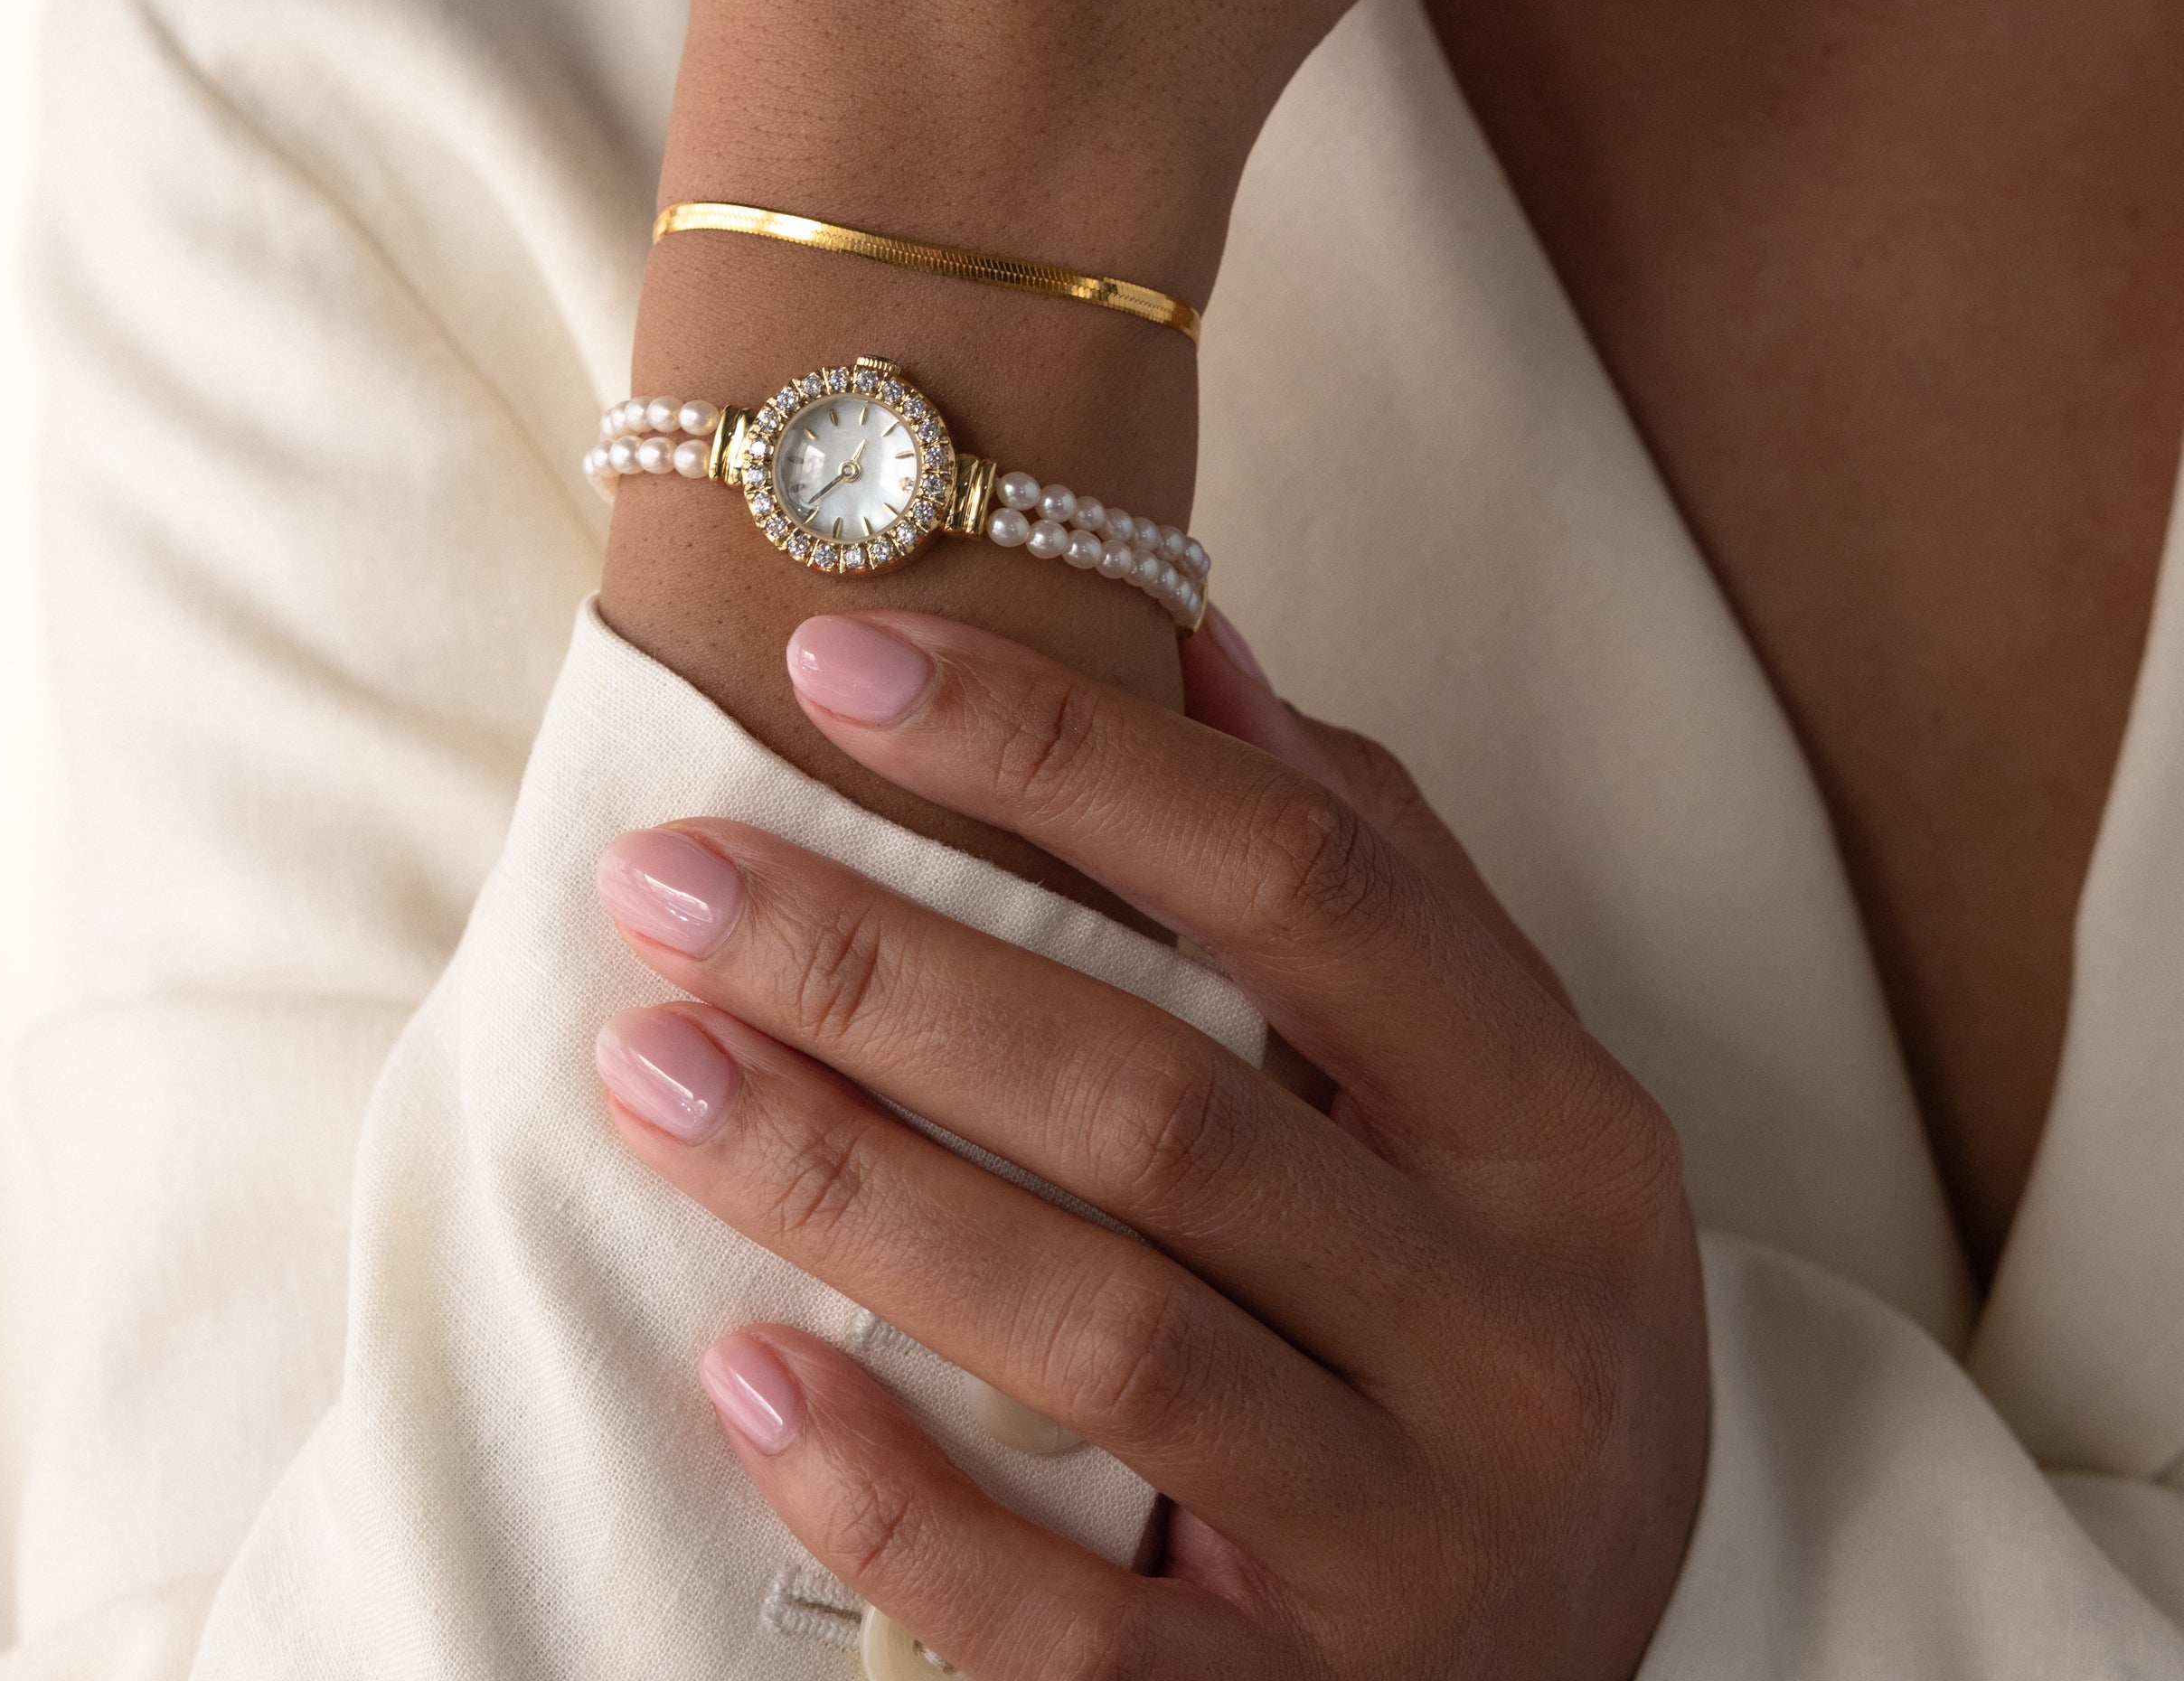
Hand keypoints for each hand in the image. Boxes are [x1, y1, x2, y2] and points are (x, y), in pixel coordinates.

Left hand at [591, 609, 1709, 1678]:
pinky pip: (1071, 1629)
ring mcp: (1422, 1553)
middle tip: (666, 878)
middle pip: (1163, 1106)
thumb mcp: (1485, 1101)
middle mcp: (1519, 1336)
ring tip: (650, 1065)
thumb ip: (1360, 869)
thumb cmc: (1474, 1319)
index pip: (1300, 880)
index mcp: (1559, 1134)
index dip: (1062, 749)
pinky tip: (739, 1369)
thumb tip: (1191, 627)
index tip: (837, 660)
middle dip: (887, 972)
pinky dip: (892, 1502)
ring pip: (1102, 1341)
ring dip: (848, 1190)